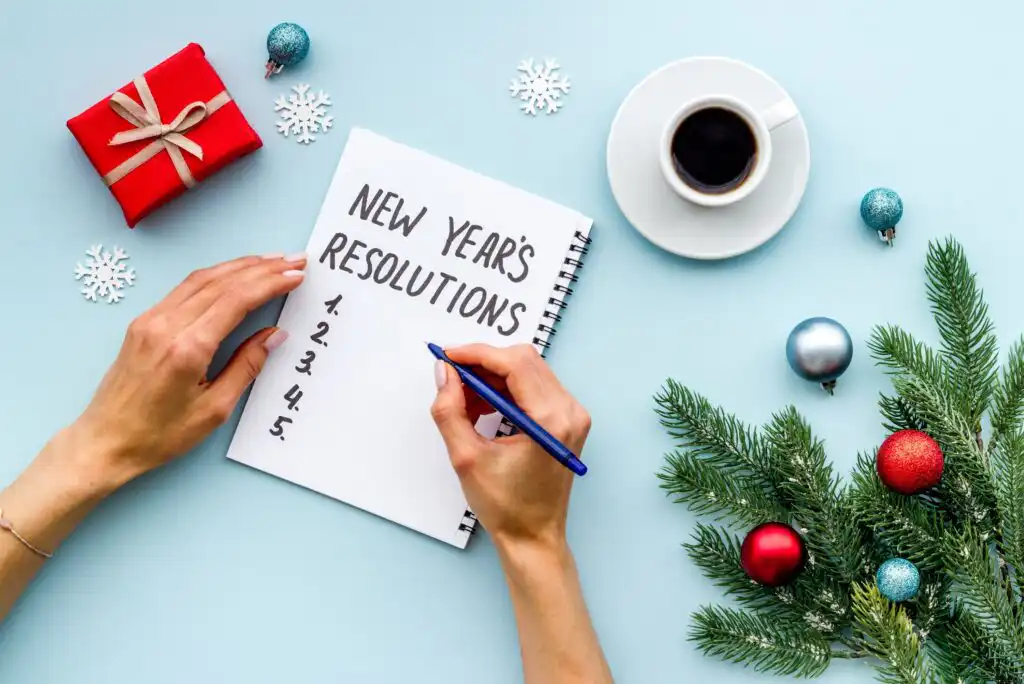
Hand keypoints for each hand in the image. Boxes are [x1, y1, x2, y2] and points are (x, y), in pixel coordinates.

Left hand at [70, 254, 306, 490]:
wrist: (105, 442)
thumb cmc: (159, 435)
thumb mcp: (214, 409)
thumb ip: (246, 366)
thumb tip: (274, 335)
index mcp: (188, 348)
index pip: (236, 300)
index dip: (270, 283)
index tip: (295, 275)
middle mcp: (166, 326)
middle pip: (222, 283)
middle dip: (261, 268)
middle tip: (293, 260)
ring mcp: (150, 320)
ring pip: (201, 279)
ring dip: (239, 267)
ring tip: (270, 261)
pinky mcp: (143, 322)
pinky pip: (184, 289)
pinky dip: (215, 276)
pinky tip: (233, 274)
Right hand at [429, 344, 590, 550]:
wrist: (534, 537)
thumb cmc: (506, 507)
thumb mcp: (466, 458)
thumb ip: (450, 410)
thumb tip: (444, 373)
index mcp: (550, 421)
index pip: (515, 364)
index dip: (477, 354)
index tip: (448, 356)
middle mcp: (569, 412)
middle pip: (524, 361)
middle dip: (484, 364)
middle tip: (452, 377)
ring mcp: (572, 415)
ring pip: (528, 371)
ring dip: (493, 378)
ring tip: (465, 402)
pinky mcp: (567, 421)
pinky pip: (534, 388)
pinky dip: (505, 390)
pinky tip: (482, 409)